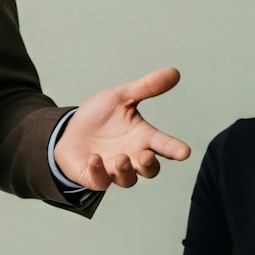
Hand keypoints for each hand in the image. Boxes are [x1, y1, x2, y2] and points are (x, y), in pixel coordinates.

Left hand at [54, 68, 191, 189]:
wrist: (70, 130)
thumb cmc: (99, 116)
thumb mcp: (121, 97)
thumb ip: (147, 87)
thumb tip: (175, 72)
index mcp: (142, 137)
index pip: (163, 145)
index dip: (174, 149)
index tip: (184, 152)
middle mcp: (131, 156)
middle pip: (150, 169)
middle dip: (150, 165)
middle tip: (146, 155)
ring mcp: (113, 169)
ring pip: (128, 180)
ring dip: (126, 171)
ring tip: (121, 157)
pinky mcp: (94, 177)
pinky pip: (100, 182)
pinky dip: (99, 172)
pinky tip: (94, 159)